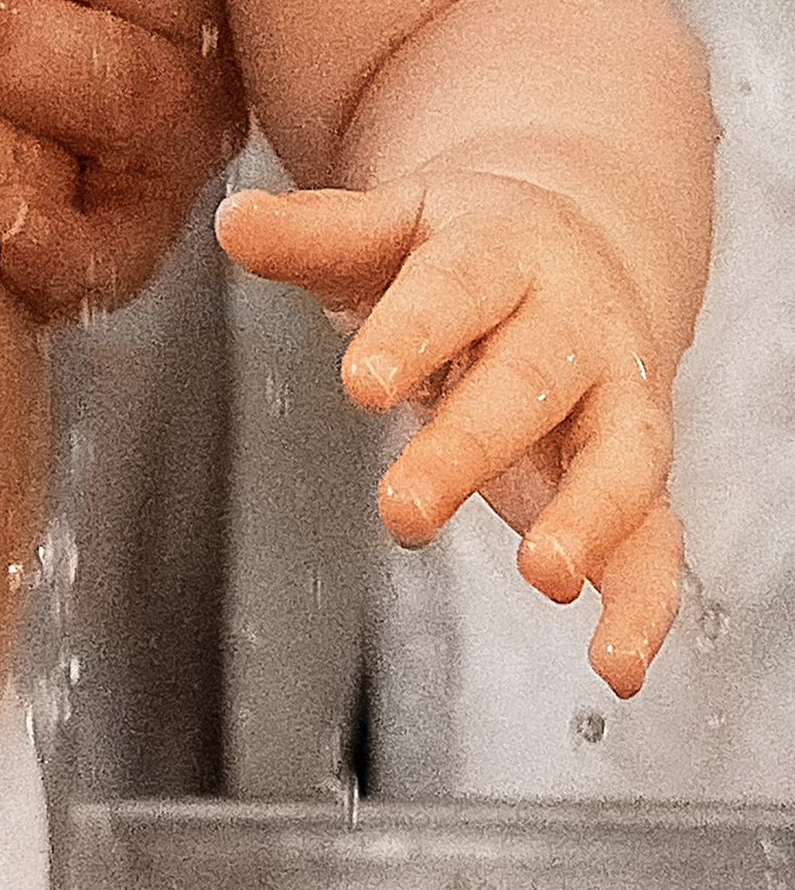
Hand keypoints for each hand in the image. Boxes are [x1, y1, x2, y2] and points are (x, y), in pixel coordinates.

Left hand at [217, 165, 680, 694]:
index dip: (411, 334)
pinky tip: (617, 667)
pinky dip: (645, 603)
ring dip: (589, 519)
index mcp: (503, 253)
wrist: (583, 246)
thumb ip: (316, 236)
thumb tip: (233, 222)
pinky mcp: (635, 477)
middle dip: (471, 446)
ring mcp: (614, 403)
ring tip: (544, 575)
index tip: (361, 383)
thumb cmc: (462, 253)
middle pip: (529, 381)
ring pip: (620, 459)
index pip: (457, 288)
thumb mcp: (390, 230)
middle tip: (403, 508)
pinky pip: (656, 539)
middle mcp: (573, 327)